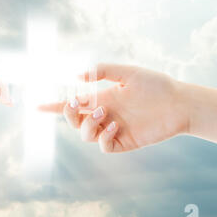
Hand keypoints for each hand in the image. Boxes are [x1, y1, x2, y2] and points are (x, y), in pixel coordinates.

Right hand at [39, 63, 189, 152]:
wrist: (179, 102)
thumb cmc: (155, 85)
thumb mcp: (127, 72)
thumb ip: (102, 71)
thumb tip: (77, 76)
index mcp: (102, 98)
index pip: (73, 104)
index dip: (54, 106)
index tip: (37, 106)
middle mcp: (104, 115)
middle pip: (74, 121)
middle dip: (69, 114)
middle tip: (79, 103)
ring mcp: (112, 129)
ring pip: (85, 135)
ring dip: (88, 124)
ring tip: (105, 112)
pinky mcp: (123, 142)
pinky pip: (104, 145)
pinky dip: (103, 136)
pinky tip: (115, 125)